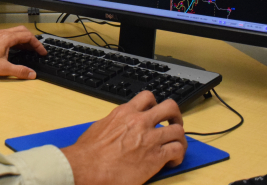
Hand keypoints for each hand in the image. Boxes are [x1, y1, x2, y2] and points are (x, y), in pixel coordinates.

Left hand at [0, 25, 46, 78]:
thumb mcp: (3, 69)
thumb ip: (19, 71)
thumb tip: (31, 74)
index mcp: (6, 38)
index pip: (27, 37)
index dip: (37, 44)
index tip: (42, 52)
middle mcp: (2, 34)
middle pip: (22, 31)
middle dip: (32, 40)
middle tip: (37, 50)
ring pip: (14, 32)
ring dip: (24, 40)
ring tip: (29, 50)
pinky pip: (8, 36)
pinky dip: (15, 41)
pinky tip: (15, 50)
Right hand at [61, 91, 186, 184]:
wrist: (87, 168)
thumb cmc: (88, 152)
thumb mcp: (99, 127)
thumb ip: (113, 122)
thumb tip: (115, 125)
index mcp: (125, 113)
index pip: (147, 97)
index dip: (155, 104)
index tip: (155, 113)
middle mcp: (140, 122)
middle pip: (169, 107)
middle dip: (175, 115)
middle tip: (173, 124)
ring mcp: (150, 138)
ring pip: (178, 130)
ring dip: (179, 138)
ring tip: (175, 146)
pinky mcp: (156, 156)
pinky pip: (177, 150)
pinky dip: (178, 155)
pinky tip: (171, 161)